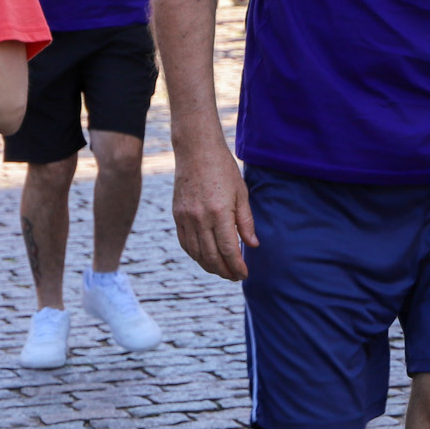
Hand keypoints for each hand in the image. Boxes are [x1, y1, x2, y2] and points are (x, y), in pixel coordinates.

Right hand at [171, 133, 257, 280]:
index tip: (244, 274)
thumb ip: (246, 221)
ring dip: (209, 267)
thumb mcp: (242, 193)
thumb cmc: (223, 169)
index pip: (228, 249)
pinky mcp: (177, 216)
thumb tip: (252, 245)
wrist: (196, 152)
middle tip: (235, 276)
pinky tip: (205, 258)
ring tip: (222, 271)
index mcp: (219, 213)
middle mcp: (200, 219)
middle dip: (224, 271)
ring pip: (196, 253)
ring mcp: (186, 218)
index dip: (236, 265)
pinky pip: (185, 243)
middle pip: (211, 256)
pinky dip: (195, 255)